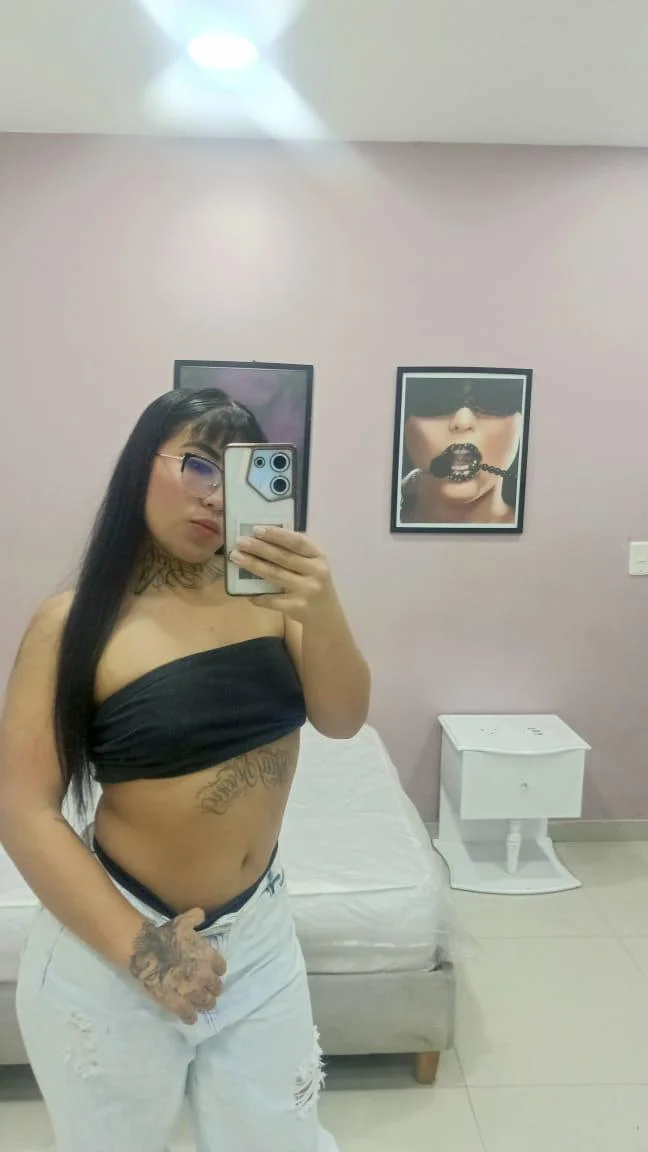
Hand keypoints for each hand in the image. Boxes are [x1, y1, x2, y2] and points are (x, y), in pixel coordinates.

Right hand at [128, 908, 225, 1024]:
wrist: (146, 951)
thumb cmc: (165, 935)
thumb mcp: (183, 921)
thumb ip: (196, 917)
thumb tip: (201, 914)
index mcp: (209, 957)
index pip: (221, 968)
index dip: (216, 971)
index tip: (212, 972)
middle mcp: (204, 976)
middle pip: (216, 988)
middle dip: (212, 989)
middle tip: (207, 990)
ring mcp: (192, 992)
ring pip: (206, 1004)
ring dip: (205, 1004)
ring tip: (201, 1004)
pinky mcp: (177, 1004)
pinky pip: (189, 1016)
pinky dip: (190, 1017)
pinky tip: (190, 1017)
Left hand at [230, 526, 334, 622]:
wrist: (326, 614)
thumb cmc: (313, 582)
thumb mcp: (312, 563)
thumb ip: (295, 551)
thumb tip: (263, 537)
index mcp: (318, 556)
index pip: (296, 542)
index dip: (276, 534)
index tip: (256, 530)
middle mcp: (316, 571)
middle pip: (283, 557)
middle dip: (258, 548)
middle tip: (240, 542)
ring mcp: (307, 590)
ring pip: (275, 575)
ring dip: (253, 565)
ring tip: (236, 557)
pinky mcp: (298, 607)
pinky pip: (272, 600)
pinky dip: (258, 595)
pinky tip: (245, 591)